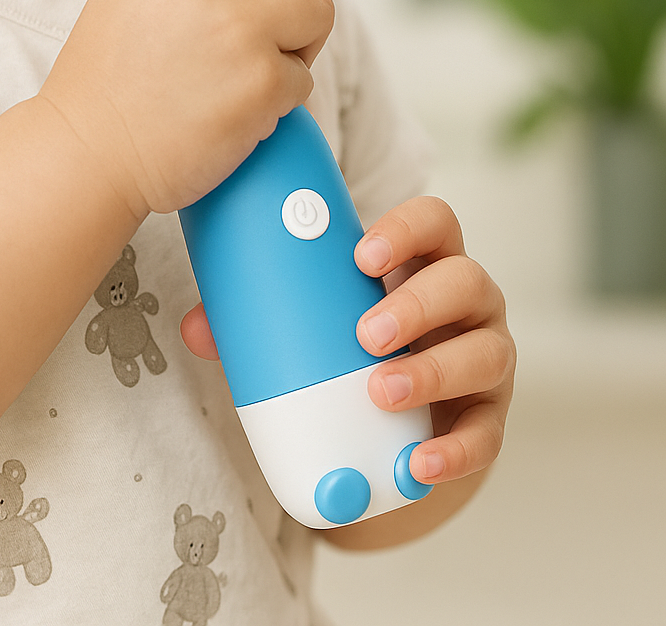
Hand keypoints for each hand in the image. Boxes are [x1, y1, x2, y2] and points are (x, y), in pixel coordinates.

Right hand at [39, 0, 333, 218]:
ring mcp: (233, 27)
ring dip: (298, 38)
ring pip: (315, 5)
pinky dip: (283, 97)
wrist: (87, 156)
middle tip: (267, 17)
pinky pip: (306, 75)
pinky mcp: (261, 81)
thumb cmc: (106, 84)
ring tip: (256, 64)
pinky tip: (239, 108)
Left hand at [181, 196, 513, 490]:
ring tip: (380, 391)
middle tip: (365, 333)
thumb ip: (262, 318)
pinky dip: (454, 450)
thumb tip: (195, 328)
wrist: (395, 418)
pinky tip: (420, 462)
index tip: (362, 254)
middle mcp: (467, 302)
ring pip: (486, 352)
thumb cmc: (356, 342)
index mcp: (426, 261)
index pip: (435, 222)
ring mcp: (487, 356)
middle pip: (465, 281)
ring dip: (433, 371)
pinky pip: (486, 434)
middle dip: (416, 305)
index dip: (406, 229)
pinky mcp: (489, 417)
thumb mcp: (322, 319)